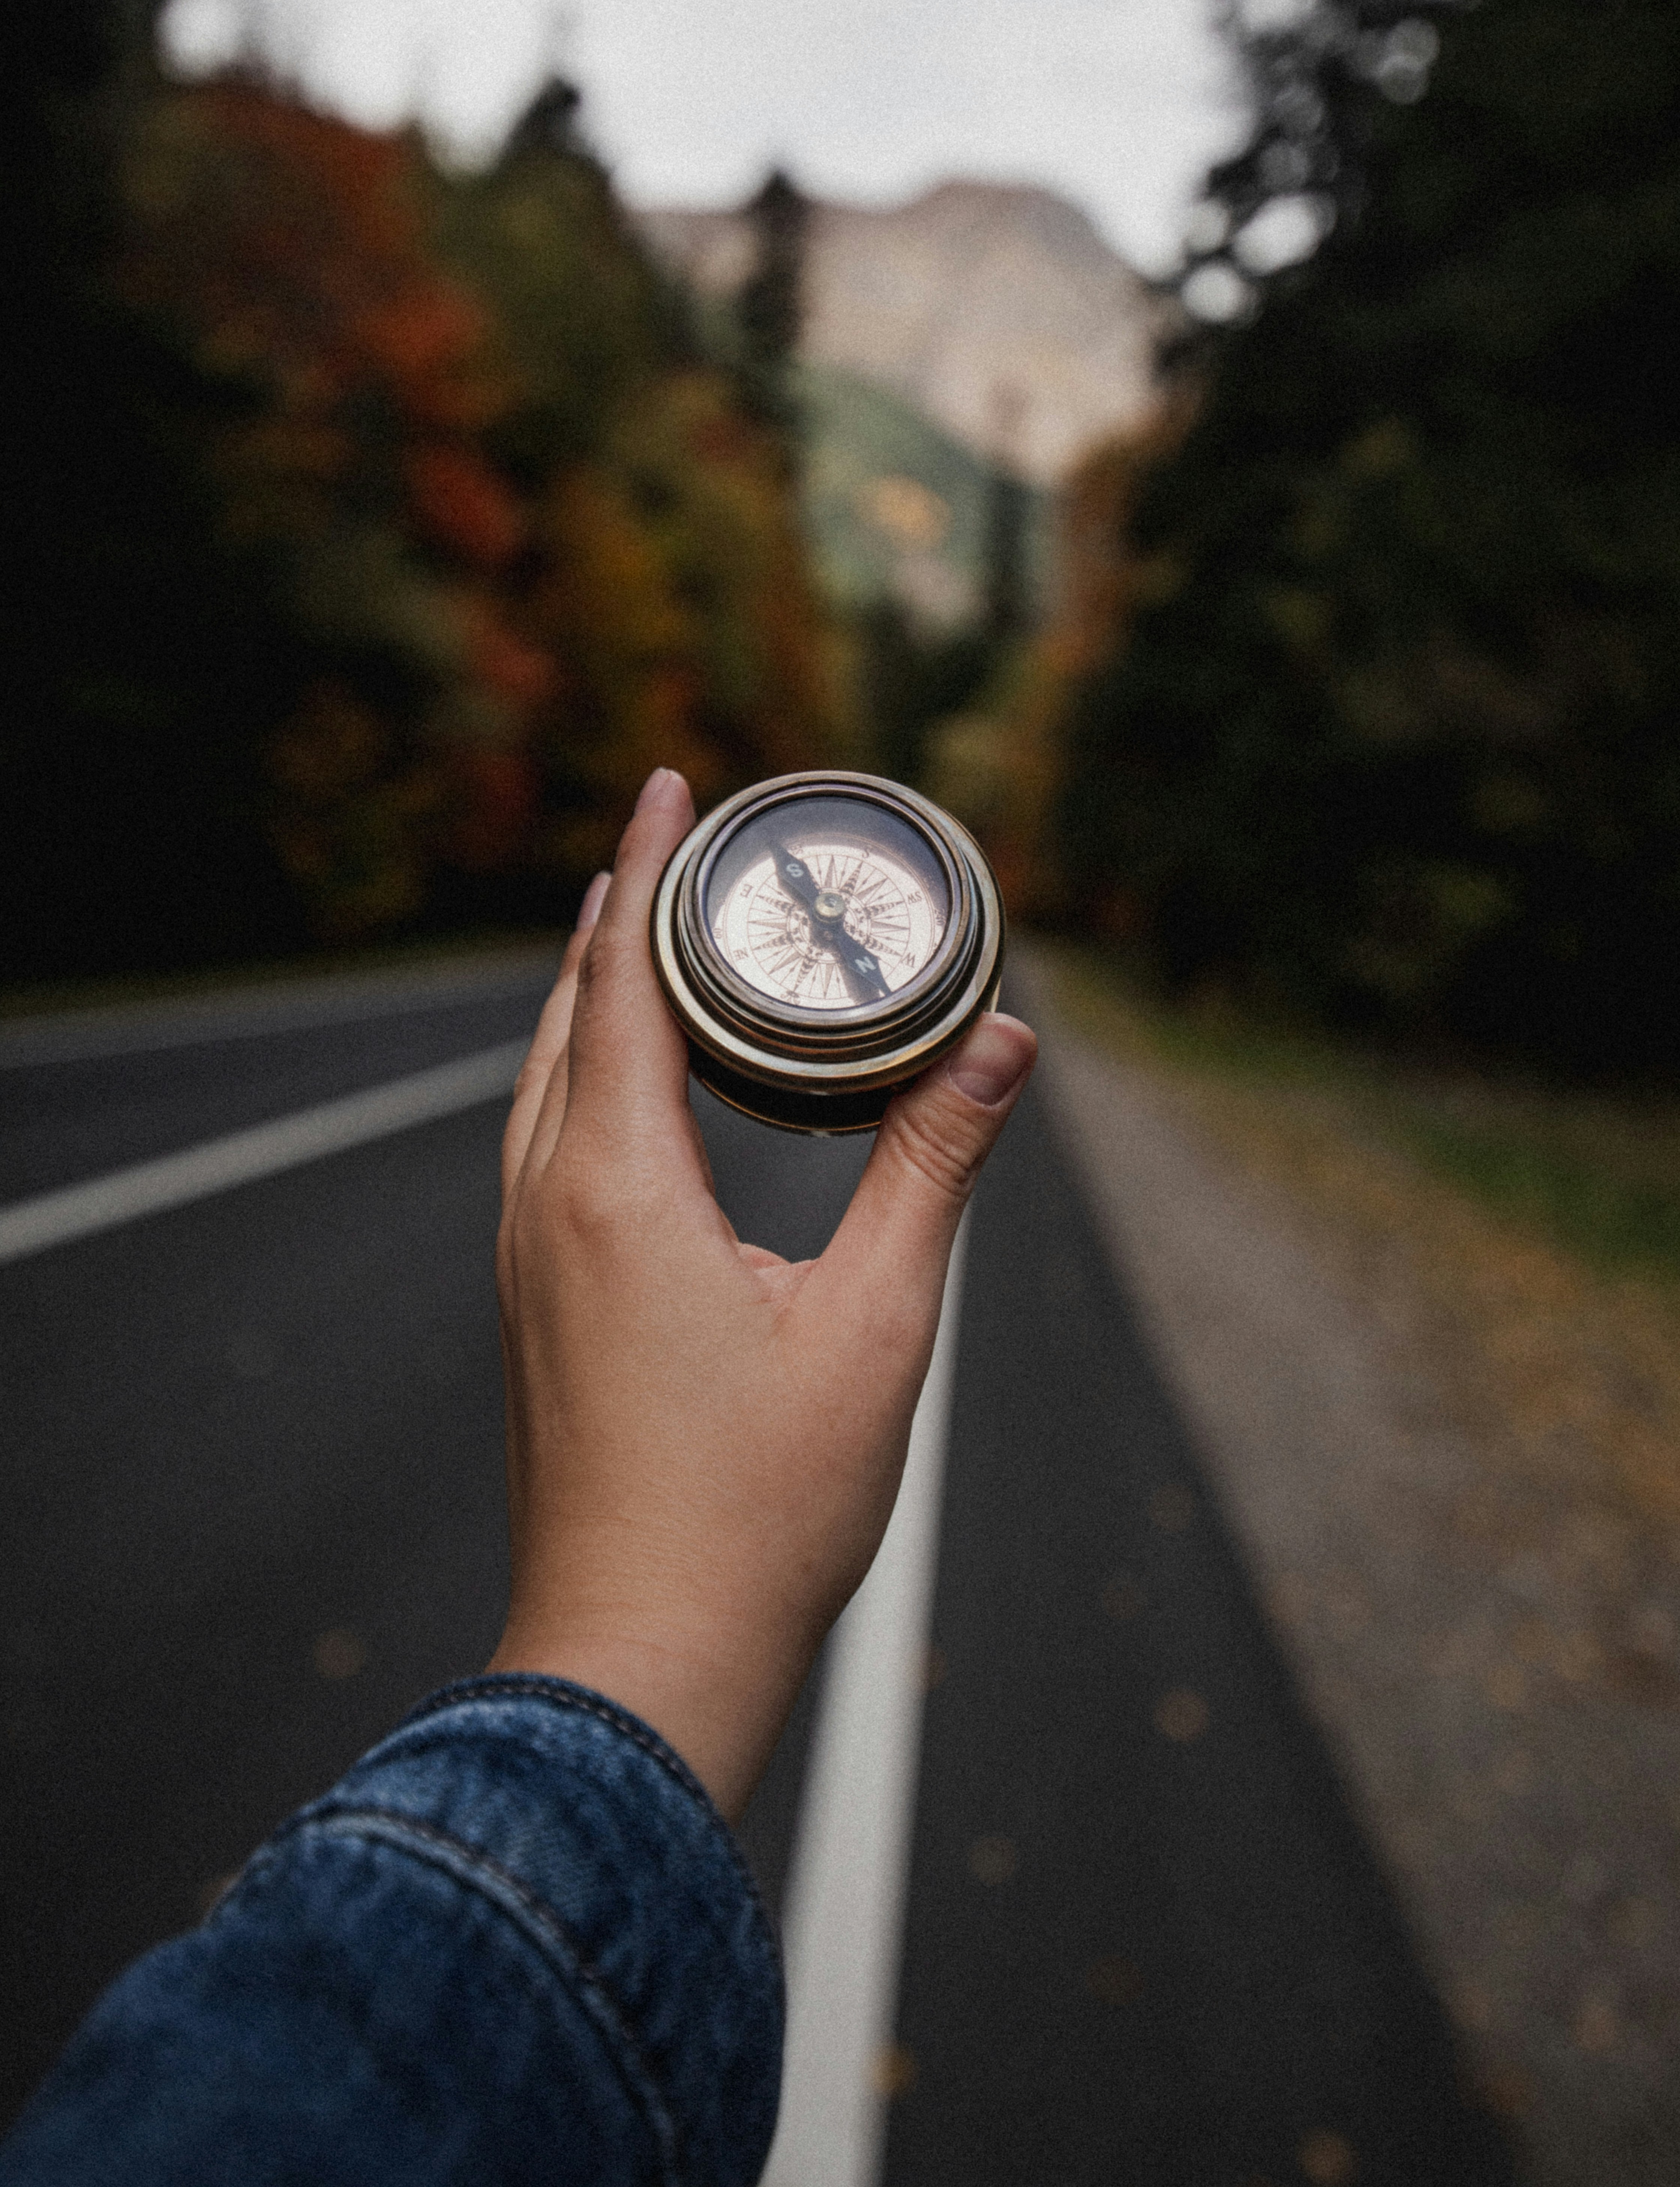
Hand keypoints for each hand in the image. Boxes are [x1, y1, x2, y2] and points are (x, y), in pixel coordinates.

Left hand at [488, 768, 1036, 1818]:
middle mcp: (544, 1205)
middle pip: (569, 1012)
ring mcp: (523, 1260)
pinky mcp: (531, 1307)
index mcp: (614, 1186)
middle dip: (618, 911)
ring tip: (643, 934)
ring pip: (545, 1079)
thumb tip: (1003, 1046)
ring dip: (592, 992)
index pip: (621, 975)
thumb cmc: (755, 1510)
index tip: (672, 783)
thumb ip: (932, 1169)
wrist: (641, 1655)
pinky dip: (584, 1073)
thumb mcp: (877, 1324)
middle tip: (675, 839)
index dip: (647, 866)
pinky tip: (626, 1088)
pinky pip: (543, 1142)